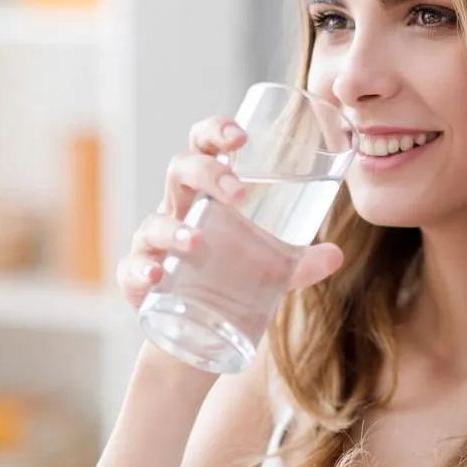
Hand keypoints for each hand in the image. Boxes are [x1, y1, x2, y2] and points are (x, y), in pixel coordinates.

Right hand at [115, 115, 345, 309]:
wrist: (195, 334)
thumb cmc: (230, 280)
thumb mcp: (270, 270)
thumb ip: (300, 262)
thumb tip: (335, 255)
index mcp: (206, 194)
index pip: (204, 147)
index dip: (216, 132)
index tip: (241, 137)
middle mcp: (177, 210)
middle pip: (179, 170)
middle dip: (206, 172)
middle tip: (240, 193)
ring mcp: (153, 244)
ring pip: (154, 222)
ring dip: (174, 227)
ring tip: (197, 242)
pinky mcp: (138, 280)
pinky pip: (131, 268)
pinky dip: (141, 268)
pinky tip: (157, 274)